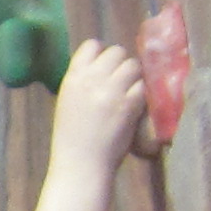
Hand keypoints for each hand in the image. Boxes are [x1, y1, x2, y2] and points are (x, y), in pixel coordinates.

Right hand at [17, 40, 144, 210]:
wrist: (81, 164)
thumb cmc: (72, 138)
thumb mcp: (68, 102)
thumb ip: (83, 82)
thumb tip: (104, 69)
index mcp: (72, 77)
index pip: (92, 45)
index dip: (102, 53)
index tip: (106, 67)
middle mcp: (92, 79)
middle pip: (117, 52)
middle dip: (123, 64)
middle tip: (123, 82)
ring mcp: (111, 90)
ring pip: (133, 66)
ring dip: (135, 78)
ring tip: (132, 93)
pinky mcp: (129, 105)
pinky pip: (142, 86)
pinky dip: (142, 95)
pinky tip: (136, 107)